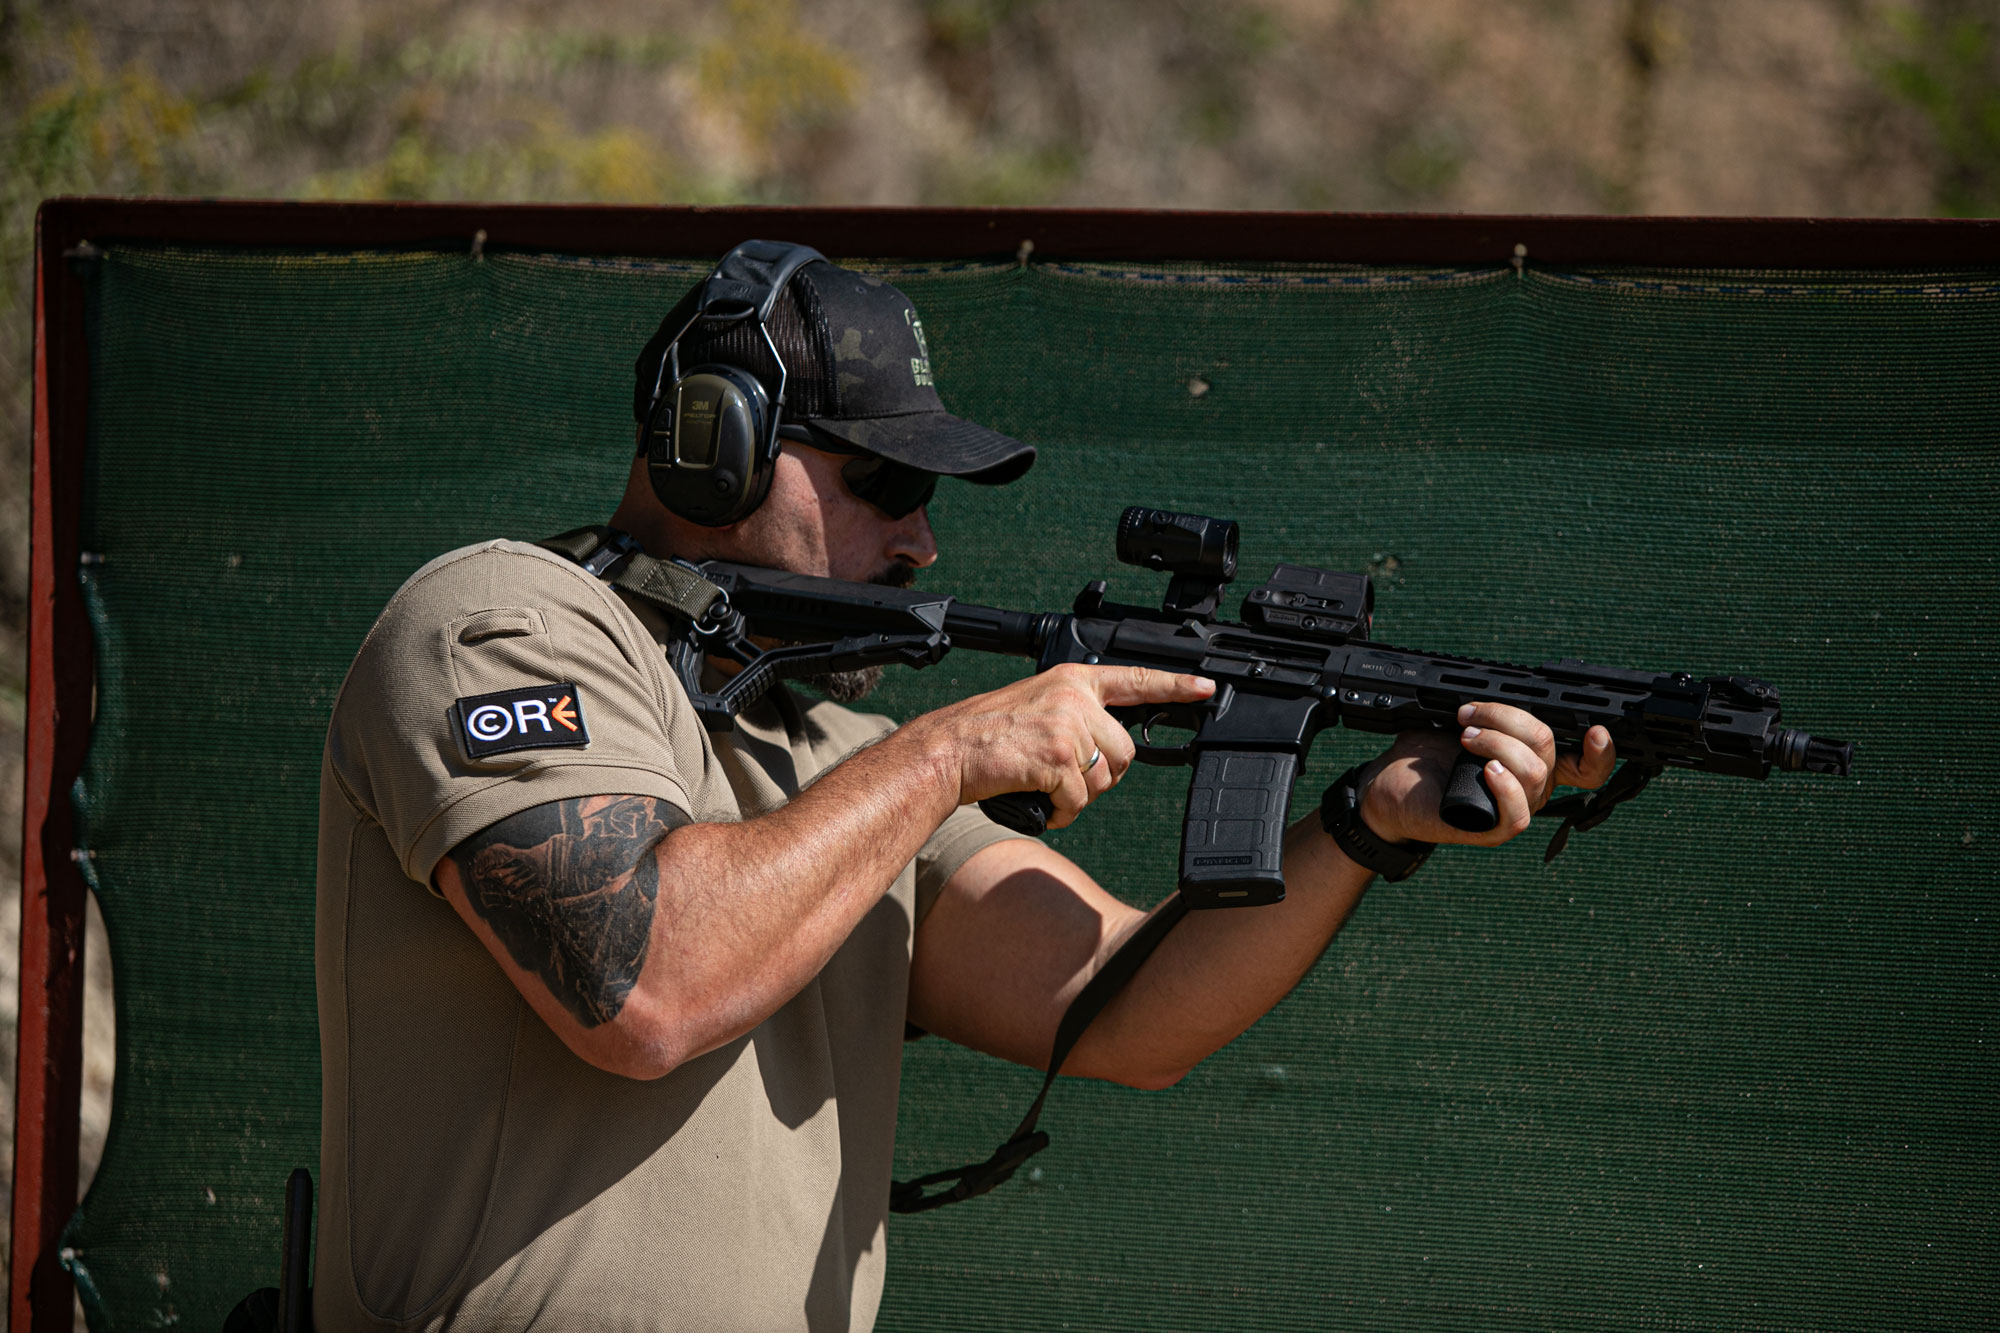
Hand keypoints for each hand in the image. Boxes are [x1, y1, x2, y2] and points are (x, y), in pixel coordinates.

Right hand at [909, 664, 1215, 829]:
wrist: (948, 750)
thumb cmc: (986, 736)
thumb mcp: (1038, 707)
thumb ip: (1076, 716)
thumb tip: (1108, 751)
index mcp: (1072, 680)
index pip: (1135, 679)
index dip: (1175, 686)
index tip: (1205, 687)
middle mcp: (1074, 697)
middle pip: (1126, 752)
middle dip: (1103, 776)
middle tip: (1065, 778)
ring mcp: (1067, 726)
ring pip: (1106, 780)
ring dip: (1079, 796)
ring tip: (1044, 786)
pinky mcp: (1057, 757)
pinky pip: (1080, 800)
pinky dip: (1061, 812)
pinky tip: (1038, 800)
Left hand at [1358, 702, 1615, 846]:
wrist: (1388, 782)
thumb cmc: (1427, 751)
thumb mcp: (1465, 721)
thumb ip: (1496, 712)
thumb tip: (1513, 691)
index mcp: (1533, 763)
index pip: (1587, 768)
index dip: (1602, 752)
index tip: (1598, 728)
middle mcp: (1531, 789)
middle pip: (1550, 748)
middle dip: (1509, 718)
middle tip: (1468, 715)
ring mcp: (1511, 810)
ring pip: (1535, 773)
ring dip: (1499, 743)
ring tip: (1466, 738)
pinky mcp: (1488, 831)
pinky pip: (1518, 816)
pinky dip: (1506, 787)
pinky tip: (1488, 770)